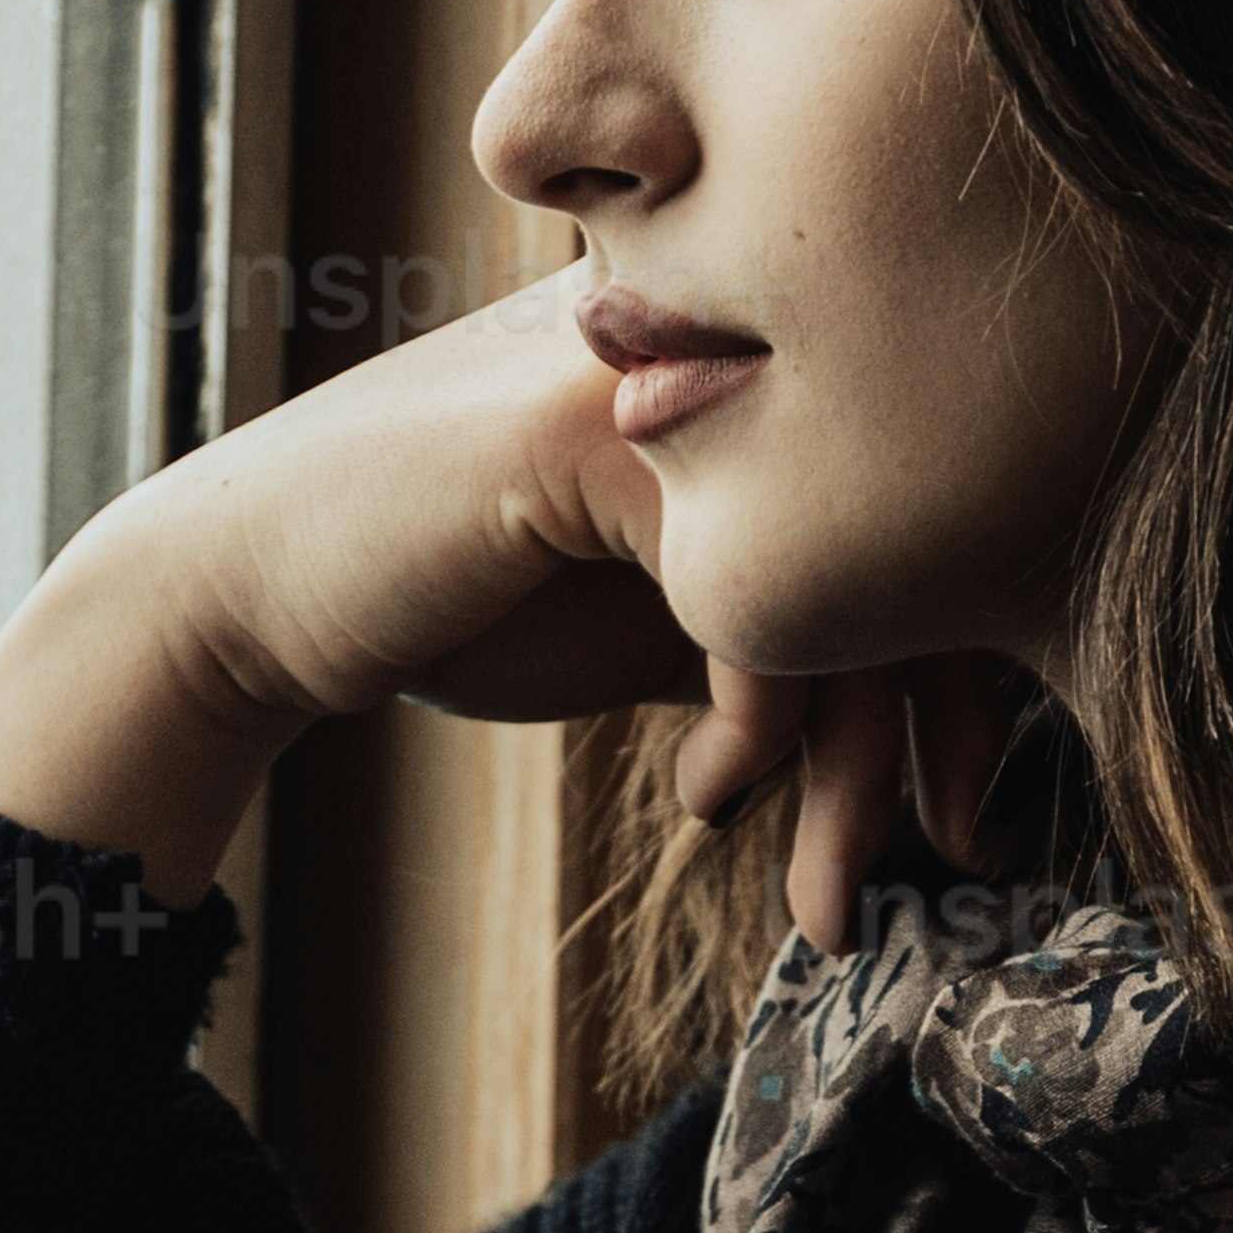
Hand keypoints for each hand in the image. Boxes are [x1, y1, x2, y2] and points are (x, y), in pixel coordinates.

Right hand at [0, 280, 1033, 948]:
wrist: (260, 593)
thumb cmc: (465, 603)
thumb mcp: (667, 617)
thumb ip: (792, 619)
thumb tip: (950, 720)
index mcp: (756, 361)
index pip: (930, 502)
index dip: (972, 671)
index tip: (964, 812)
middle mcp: (725, 333)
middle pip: (914, 536)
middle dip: (937, 736)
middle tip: (947, 859)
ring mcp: (661, 368)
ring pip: (845, 574)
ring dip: (847, 772)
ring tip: (823, 898)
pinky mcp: (595, 433)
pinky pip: (753, 592)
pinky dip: (756, 724)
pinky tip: (705, 795)